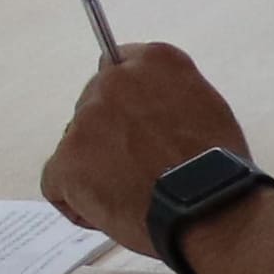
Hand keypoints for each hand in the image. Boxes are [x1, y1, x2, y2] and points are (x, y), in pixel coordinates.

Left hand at [44, 40, 256, 249]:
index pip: (119, 69)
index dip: (124, 105)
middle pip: (93, 107)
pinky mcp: (67, 158)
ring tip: (131, 195)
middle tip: (136, 169)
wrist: (209, 208)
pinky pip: (55, 182)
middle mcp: (115, 80)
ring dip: (94, 169)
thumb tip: (146, 108)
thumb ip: (168, 96)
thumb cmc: (217, 169)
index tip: (133, 128)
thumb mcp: (206, 108)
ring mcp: (87, 119)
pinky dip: (75, 201)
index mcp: (154, 61)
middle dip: (107, 137)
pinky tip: (108, 211)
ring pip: (76, 145)